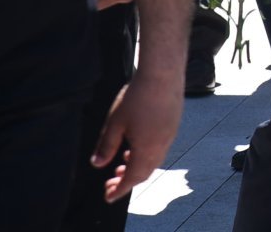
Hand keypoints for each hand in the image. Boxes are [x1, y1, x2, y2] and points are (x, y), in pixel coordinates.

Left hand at [91, 71, 182, 201]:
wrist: (163, 74)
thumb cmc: (137, 97)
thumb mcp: (115, 123)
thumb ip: (106, 146)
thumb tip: (98, 164)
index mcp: (146, 149)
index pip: (132, 178)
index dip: (120, 190)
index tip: (108, 196)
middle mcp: (161, 146)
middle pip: (145, 172)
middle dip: (128, 181)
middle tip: (111, 183)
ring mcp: (170, 135)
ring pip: (154, 161)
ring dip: (137, 167)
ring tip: (122, 165)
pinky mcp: (173, 125)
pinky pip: (160, 149)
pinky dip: (146, 155)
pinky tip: (136, 146)